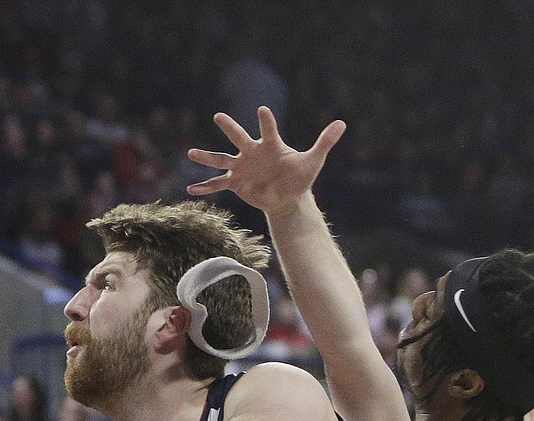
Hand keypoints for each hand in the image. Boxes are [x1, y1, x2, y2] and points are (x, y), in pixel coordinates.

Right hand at [187, 106, 345, 216]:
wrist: (288, 197)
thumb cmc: (300, 176)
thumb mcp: (313, 161)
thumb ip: (324, 142)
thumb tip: (342, 123)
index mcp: (270, 145)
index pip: (268, 130)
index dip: (266, 122)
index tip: (262, 110)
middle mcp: (252, 152)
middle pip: (239, 138)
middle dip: (230, 128)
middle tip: (218, 116)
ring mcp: (242, 167)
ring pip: (221, 159)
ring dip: (206, 157)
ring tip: (190, 153)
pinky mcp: (237, 182)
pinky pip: (218, 184)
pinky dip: (205, 187)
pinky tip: (190, 190)